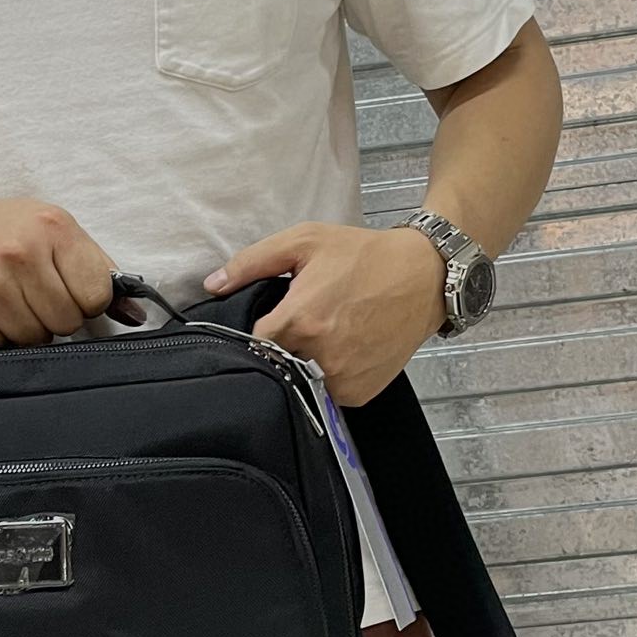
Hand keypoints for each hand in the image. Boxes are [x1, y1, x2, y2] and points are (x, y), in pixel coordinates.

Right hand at [0, 195, 142, 346]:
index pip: (97, 295)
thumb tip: (135, 315)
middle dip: (55, 316)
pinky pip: (2, 347)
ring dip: (27, 328)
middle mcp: (19, 254)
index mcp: (51, 228)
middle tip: (32, 295)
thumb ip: (97, 269)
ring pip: (36, 339)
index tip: (70, 292)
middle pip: (67, 322)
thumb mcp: (51, 230)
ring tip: (8, 300)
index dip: (87, 301)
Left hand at [203, 222, 448, 405]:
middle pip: (277, 365)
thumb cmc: (362, 255)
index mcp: (299, 321)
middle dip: (283, 348)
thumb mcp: (305, 242)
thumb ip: (252, 262)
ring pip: (301, 383)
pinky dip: (330, 378)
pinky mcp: (359, 393)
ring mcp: (341, 379)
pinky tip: (344, 350)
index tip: (271, 321)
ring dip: (305, 365)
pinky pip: (329, 394)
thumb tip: (212, 285)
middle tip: (303, 324)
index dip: (258, 333)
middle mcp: (318, 357)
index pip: (253, 344)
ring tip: (326, 335)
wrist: (424, 276)